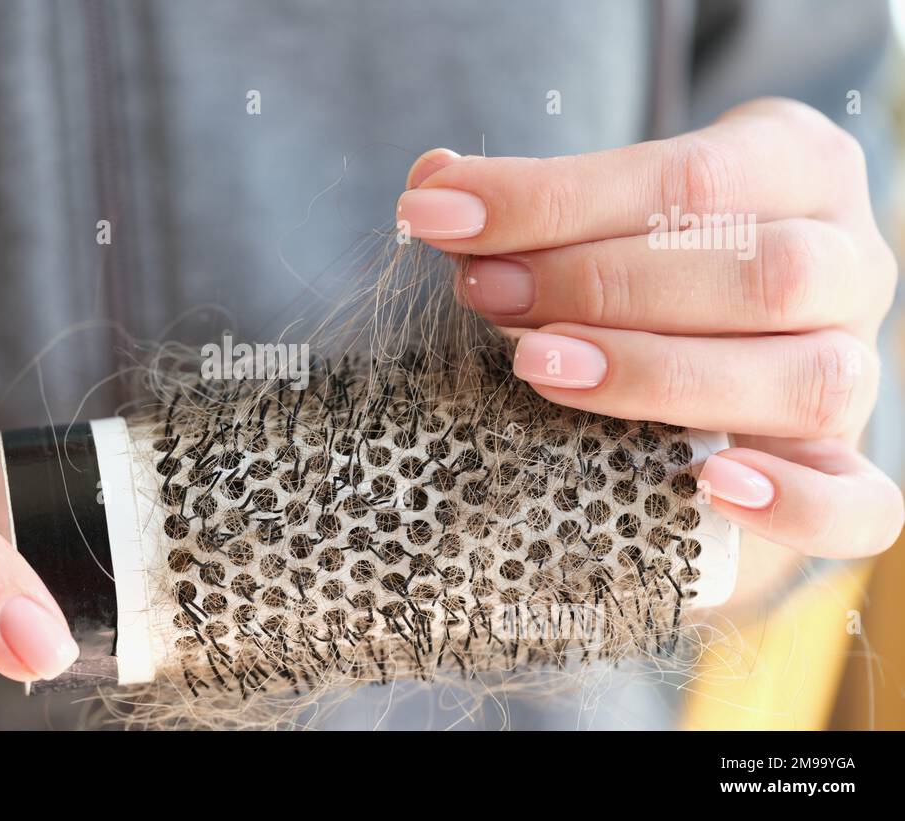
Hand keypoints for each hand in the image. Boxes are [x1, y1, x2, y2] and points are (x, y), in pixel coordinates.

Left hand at [399, 97, 902, 559]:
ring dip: (658, 375)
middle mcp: (849, 262)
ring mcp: (856, 370)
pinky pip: (861, 503)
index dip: (554, 198)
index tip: (439, 217)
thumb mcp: (596, 210)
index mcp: (797, 167)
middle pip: (762, 273)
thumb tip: (431, 188)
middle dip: (601, 285)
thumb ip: (525, 205)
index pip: (693, 176)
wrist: (698, 347)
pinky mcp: (841, 466)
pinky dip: (794, 503)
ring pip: (809, 379)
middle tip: (485, 292)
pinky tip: (707, 484)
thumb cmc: (636, 259)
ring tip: (536, 367)